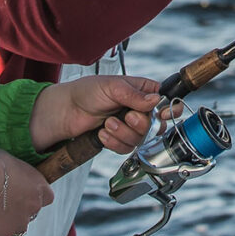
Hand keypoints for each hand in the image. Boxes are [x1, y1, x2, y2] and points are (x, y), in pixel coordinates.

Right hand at [0, 150, 53, 235]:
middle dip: (21, 209)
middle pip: (32, 212)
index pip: (47, 197)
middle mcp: (34, 206)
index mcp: (39, 187)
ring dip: (10, 223)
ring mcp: (20, 222)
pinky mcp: (4, 233)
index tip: (26, 193)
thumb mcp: (10, 160)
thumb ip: (14, 170)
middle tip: (5, 202)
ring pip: (19, 228)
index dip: (37, 196)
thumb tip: (7, 169)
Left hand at [29, 75, 161, 153]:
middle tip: (126, 117)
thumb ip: (135, 95)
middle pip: (154, 124)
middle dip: (139, 124)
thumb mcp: (112, 87)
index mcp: (140, 91)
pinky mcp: (119, 139)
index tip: (162, 114)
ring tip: (107, 124)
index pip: (164, 100)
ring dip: (122, 133)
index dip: (168, 109)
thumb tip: (156, 100)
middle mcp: (137, 108)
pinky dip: (114, 143)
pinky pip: (126, 148)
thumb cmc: (86, 92)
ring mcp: (129, 125)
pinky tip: (102, 133)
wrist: (66, 111)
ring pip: (140, 139)